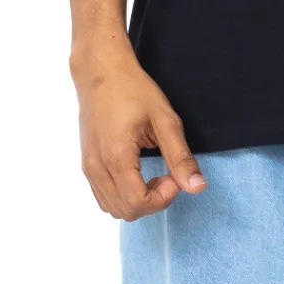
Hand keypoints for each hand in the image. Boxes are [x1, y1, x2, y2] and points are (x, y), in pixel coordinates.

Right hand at [71, 36, 205, 219]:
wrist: (101, 72)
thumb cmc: (133, 90)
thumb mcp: (165, 120)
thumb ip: (180, 157)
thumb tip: (197, 188)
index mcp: (116, 156)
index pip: (138, 202)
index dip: (163, 198)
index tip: (174, 176)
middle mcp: (97, 166)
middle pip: (126, 211)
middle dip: (153, 202)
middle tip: (167, 176)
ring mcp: (88, 167)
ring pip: (113, 208)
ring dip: (139, 201)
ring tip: (153, 175)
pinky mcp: (87, 165)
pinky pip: (104, 197)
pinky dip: (124, 196)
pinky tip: (138, 175)